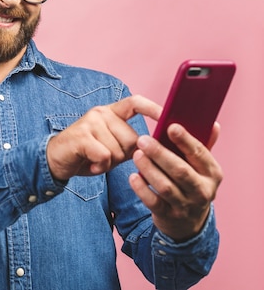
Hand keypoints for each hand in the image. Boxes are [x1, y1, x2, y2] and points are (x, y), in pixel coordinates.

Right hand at [46, 95, 161, 179]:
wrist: (54, 161)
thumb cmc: (86, 155)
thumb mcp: (111, 145)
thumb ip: (128, 142)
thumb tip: (154, 147)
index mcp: (110, 112)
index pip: (135, 102)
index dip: (153, 109)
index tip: (169, 117)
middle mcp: (101, 113)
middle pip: (132, 138)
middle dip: (124, 156)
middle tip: (106, 157)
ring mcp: (90, 123)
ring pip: (119, 150)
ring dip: (110, 164)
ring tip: (95, 161)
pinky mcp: (81, 136)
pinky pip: (105, 156)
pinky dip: (100, 167)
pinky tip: (91, 166)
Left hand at [129, 123, 223, 240]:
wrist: (188, 223)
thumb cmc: (191, 184)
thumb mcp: (201, 168)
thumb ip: (204, 145)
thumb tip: (212, 124)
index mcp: (212, 173)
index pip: (200, 154)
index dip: (185, 140)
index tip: (170, 126)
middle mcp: (203, 190)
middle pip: (181, 171)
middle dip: (160, 154)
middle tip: (143, 140)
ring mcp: (186, 205)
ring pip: (166, 187)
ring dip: (149, 169)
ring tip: (137, 155)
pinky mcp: (169, 216)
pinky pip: (153, 202)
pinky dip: (142, 189)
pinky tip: (133, 177)